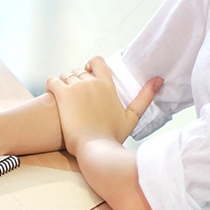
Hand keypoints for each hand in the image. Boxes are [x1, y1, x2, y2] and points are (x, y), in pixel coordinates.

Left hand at [45, 56, 161, 155]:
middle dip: (75, 78)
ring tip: (61, 96)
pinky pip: (52, 81)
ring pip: (65, 75)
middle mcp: (92, 82)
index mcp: (107, 85)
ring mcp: (77, 87)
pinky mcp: (63, 95)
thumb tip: (159, 79)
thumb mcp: (132, 116)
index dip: (90, 65)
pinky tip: (50, 95)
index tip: (87, 75)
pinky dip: (49, 85)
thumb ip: (145, 96)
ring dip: (62, 82)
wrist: (96, 148)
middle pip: (79, 70)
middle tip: (73, 93)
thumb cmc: (113, 136)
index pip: (97, 61)